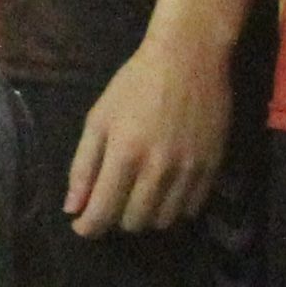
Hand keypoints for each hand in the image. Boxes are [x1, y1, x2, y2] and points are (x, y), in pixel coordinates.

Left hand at [65, 22, 232, 238]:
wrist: (189, 59)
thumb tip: (72, 208)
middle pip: (134, 222)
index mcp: (125, 154)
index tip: (82, 226)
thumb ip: (83, 165)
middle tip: (112, 202)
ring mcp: (189, 170)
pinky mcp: (213, 168)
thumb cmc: (135, 84)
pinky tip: (164, 191)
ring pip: (163, 221)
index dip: (89, 227)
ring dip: (145, 216)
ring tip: (137, 197)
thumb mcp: (99, 118)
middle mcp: (159, 168)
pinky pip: (190, 209)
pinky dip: (173, 209)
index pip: (103, 211)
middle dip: (115, 219)